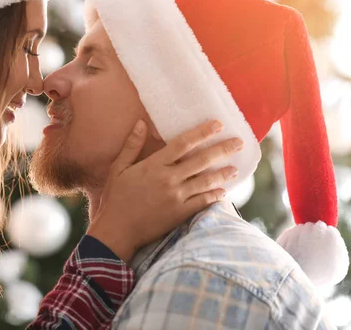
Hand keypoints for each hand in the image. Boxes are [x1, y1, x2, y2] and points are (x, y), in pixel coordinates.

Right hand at [86, 119, 242, 262]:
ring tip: (236, 168)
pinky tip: (223, 192)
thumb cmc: (115, 198)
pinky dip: (214, 196)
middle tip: (238, 142)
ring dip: (223, 173)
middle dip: (222, 149)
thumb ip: (131, 146)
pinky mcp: (180, 213)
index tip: (217, 124)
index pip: (183, 144)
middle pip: (201, 160)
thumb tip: (141, 123)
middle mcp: (168, 179)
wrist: (117, 230)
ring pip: (206, 181)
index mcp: (154, 165)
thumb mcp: (118, 168)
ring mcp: (176, 197)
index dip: (202, 133)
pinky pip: (202, 202)